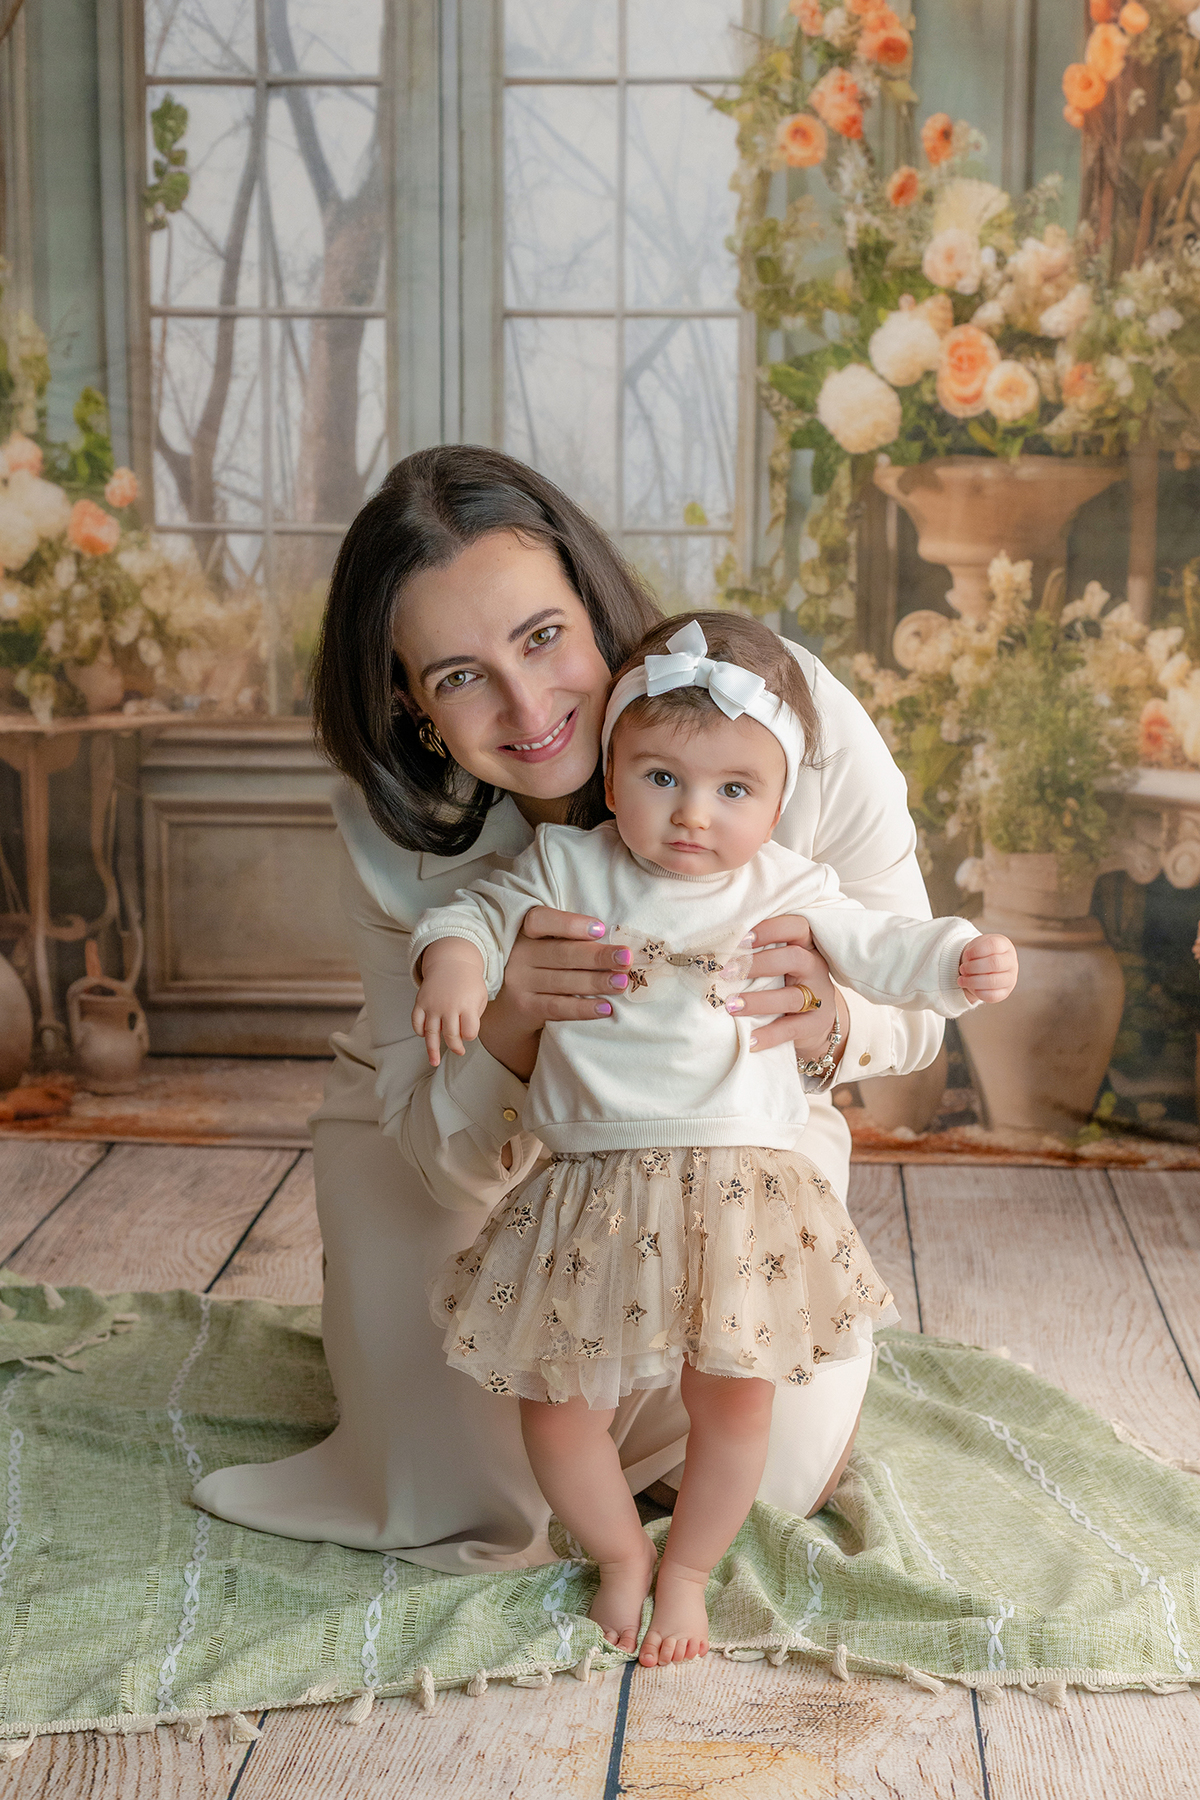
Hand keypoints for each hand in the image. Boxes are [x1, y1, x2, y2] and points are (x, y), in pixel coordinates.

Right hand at [412, 939, 489, 1066]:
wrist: (452, 961)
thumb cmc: (469, 984)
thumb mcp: (480, 997)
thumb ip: (474, 1018)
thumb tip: (462, 1038)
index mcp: (467, 1004)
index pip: (469, 1032)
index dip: (470, 1035)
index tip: (470, 1032)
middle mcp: (449, 1006)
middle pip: (451, 1036)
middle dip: (456, 1047)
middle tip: (459, 1050)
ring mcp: (433, 1004)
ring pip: (431, 1033)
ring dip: (433, 1050)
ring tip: (434, 1062)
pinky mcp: (421, 1002)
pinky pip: (417, 1022)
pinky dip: (420, 1031)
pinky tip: (425, 1036)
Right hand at [478, 907, 633, 1079]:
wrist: (510, 1008)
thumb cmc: (541, 968)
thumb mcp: (546, 947)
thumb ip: (571, 940)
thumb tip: (617, 943)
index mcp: (525, 932)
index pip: (540, 920)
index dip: (570, 924)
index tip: (601, 929)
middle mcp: (519, 955)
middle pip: (562, 953)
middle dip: (598, 956)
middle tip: (626, 958)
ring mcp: (519, 982)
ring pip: (563, 981)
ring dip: (596, 982)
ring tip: (622, 982)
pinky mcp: (525, 1007)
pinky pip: (558, 1007)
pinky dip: (584, 1008)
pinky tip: (606, 1008)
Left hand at [726, 914, 846, 1059]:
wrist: (816, 1022)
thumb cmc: (786, 984)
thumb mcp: (779, 966)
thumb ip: (758, 955)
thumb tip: (714, 954)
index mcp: (806, 946)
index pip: (796, 926)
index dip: (770, 929)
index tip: (741, 938)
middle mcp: (815, 967)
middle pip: (793, 958)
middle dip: (757, 964)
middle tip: (725, 972)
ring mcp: (819, 996)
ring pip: (792, 997)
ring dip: (758, 1001)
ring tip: (731, 1006)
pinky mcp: (816, 1024)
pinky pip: (792, 1029)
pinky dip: (769, 1035)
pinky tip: (749, 1039)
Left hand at [959, 933, 1017, 1004]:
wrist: (985, 965)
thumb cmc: (981, 953)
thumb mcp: (977, 945)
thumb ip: (973, 951)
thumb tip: (968, 965)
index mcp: (1005, 946)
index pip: (993, 945)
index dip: (975, 951)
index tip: (966, 955)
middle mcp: (1011, 962)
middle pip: (994, 963)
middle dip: (973, 967)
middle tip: (962, 969)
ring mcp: (1010, 978)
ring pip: (993, 981)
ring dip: (972, 981)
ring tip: (961, 980)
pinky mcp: (1005, 992)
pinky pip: (992, 996)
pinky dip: (978, 992)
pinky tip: (971, 987)